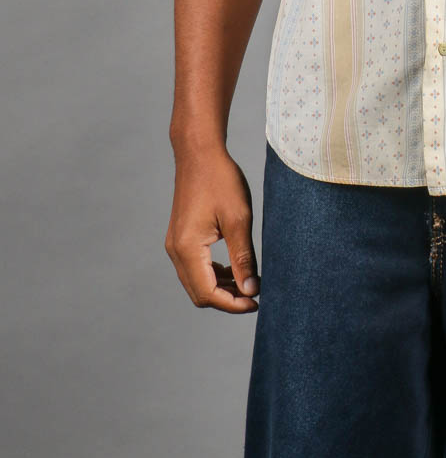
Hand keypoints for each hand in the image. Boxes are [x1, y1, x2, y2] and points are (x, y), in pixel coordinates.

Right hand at [165, 143, 260, 312]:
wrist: (199, 153)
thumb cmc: (220, 180)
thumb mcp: (238, 220)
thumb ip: (243, 258)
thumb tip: (251, 290)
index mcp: (187, 249)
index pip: (208, 293)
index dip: (233, 304)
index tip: (258, 302)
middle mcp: (175, 251)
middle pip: (199, 293)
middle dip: (227, 299)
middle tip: (256, 295)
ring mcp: (175, 245)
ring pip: (197, 282)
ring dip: (221, 288)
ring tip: (249, 282)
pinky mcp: (180, 238)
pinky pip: (195, 268)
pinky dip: (214, 274)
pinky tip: (234, 268)